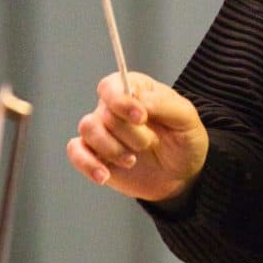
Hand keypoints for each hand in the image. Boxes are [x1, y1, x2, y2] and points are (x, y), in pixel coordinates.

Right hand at [66, 72, 208, 202]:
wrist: (183, 175)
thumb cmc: (184, 140)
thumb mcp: (186, 119)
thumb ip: (164, 105)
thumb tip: (137, 100)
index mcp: (134, 90)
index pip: (111, 87)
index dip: (122, 102)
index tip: (142, 118)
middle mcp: (113, 107)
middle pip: (104, 113)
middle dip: (129, 134)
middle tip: (150, 144)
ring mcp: (102, 131)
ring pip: (88, 129)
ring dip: (112, 149)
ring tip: (132, 161)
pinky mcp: (94, 154)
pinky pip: (76, 152)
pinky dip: (87, 164)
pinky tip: (104, 175)